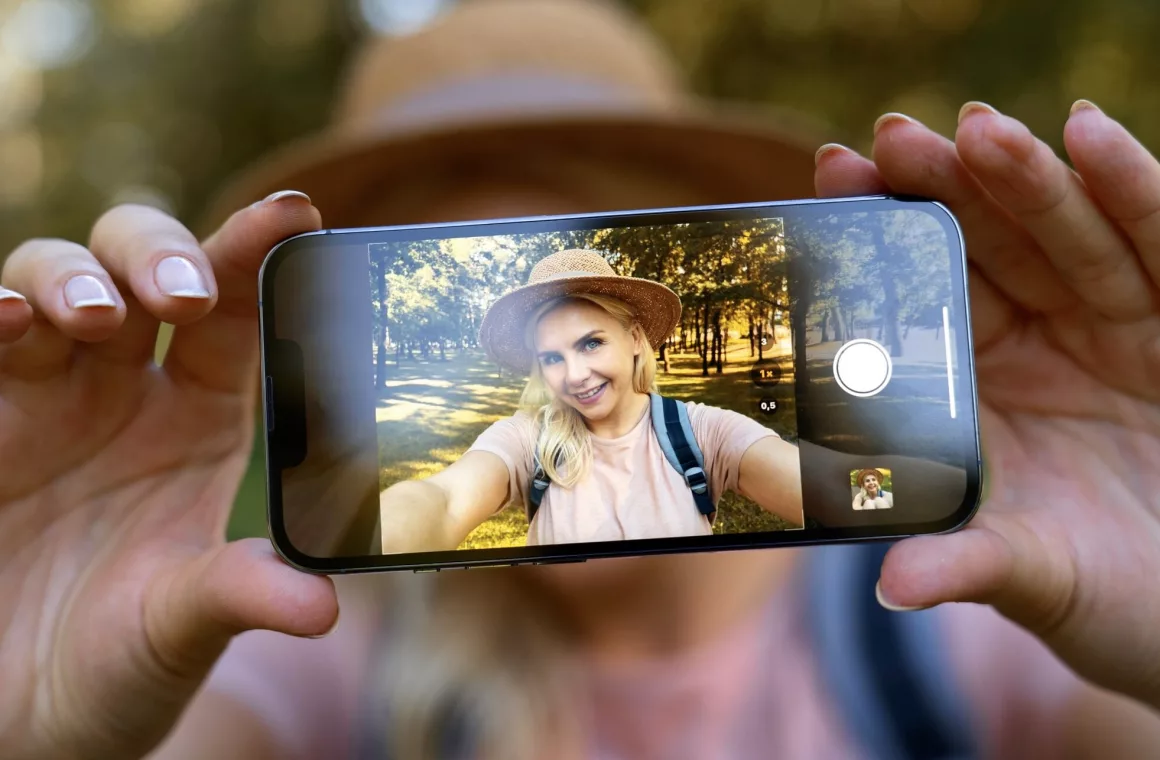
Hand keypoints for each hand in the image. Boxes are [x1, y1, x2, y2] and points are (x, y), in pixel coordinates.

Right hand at [0, 194, 337, 759]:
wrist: (20, 715)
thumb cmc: (118, 664)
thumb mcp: (183, 624)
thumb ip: (243, 593)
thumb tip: (323, 604)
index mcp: (204, 417)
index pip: (237, 312)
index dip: (260, 254)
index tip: (296, 213)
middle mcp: (127, 389)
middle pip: (142, 270)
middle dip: (158, 256)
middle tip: (179, 297)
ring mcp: (44, 397)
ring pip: (51, 280)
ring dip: (69, 278)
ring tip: (86, 319)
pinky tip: (4, 322)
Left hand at [815, 101, 1159, 708]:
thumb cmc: (1105, 591)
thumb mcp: (1032, 573)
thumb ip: (964, 562)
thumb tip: (894, 586)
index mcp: (974, 387)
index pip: (921, 295)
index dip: (881, 237)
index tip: (834, 179)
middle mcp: (1036, 342)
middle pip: (985, 247)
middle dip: (941, 189)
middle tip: (892, 139)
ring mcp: (1112, 326)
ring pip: (1066, 235)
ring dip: (1025, 179)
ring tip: (980, 130)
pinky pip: (1157, 246)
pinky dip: (1133, 190)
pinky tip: (1091, 135)